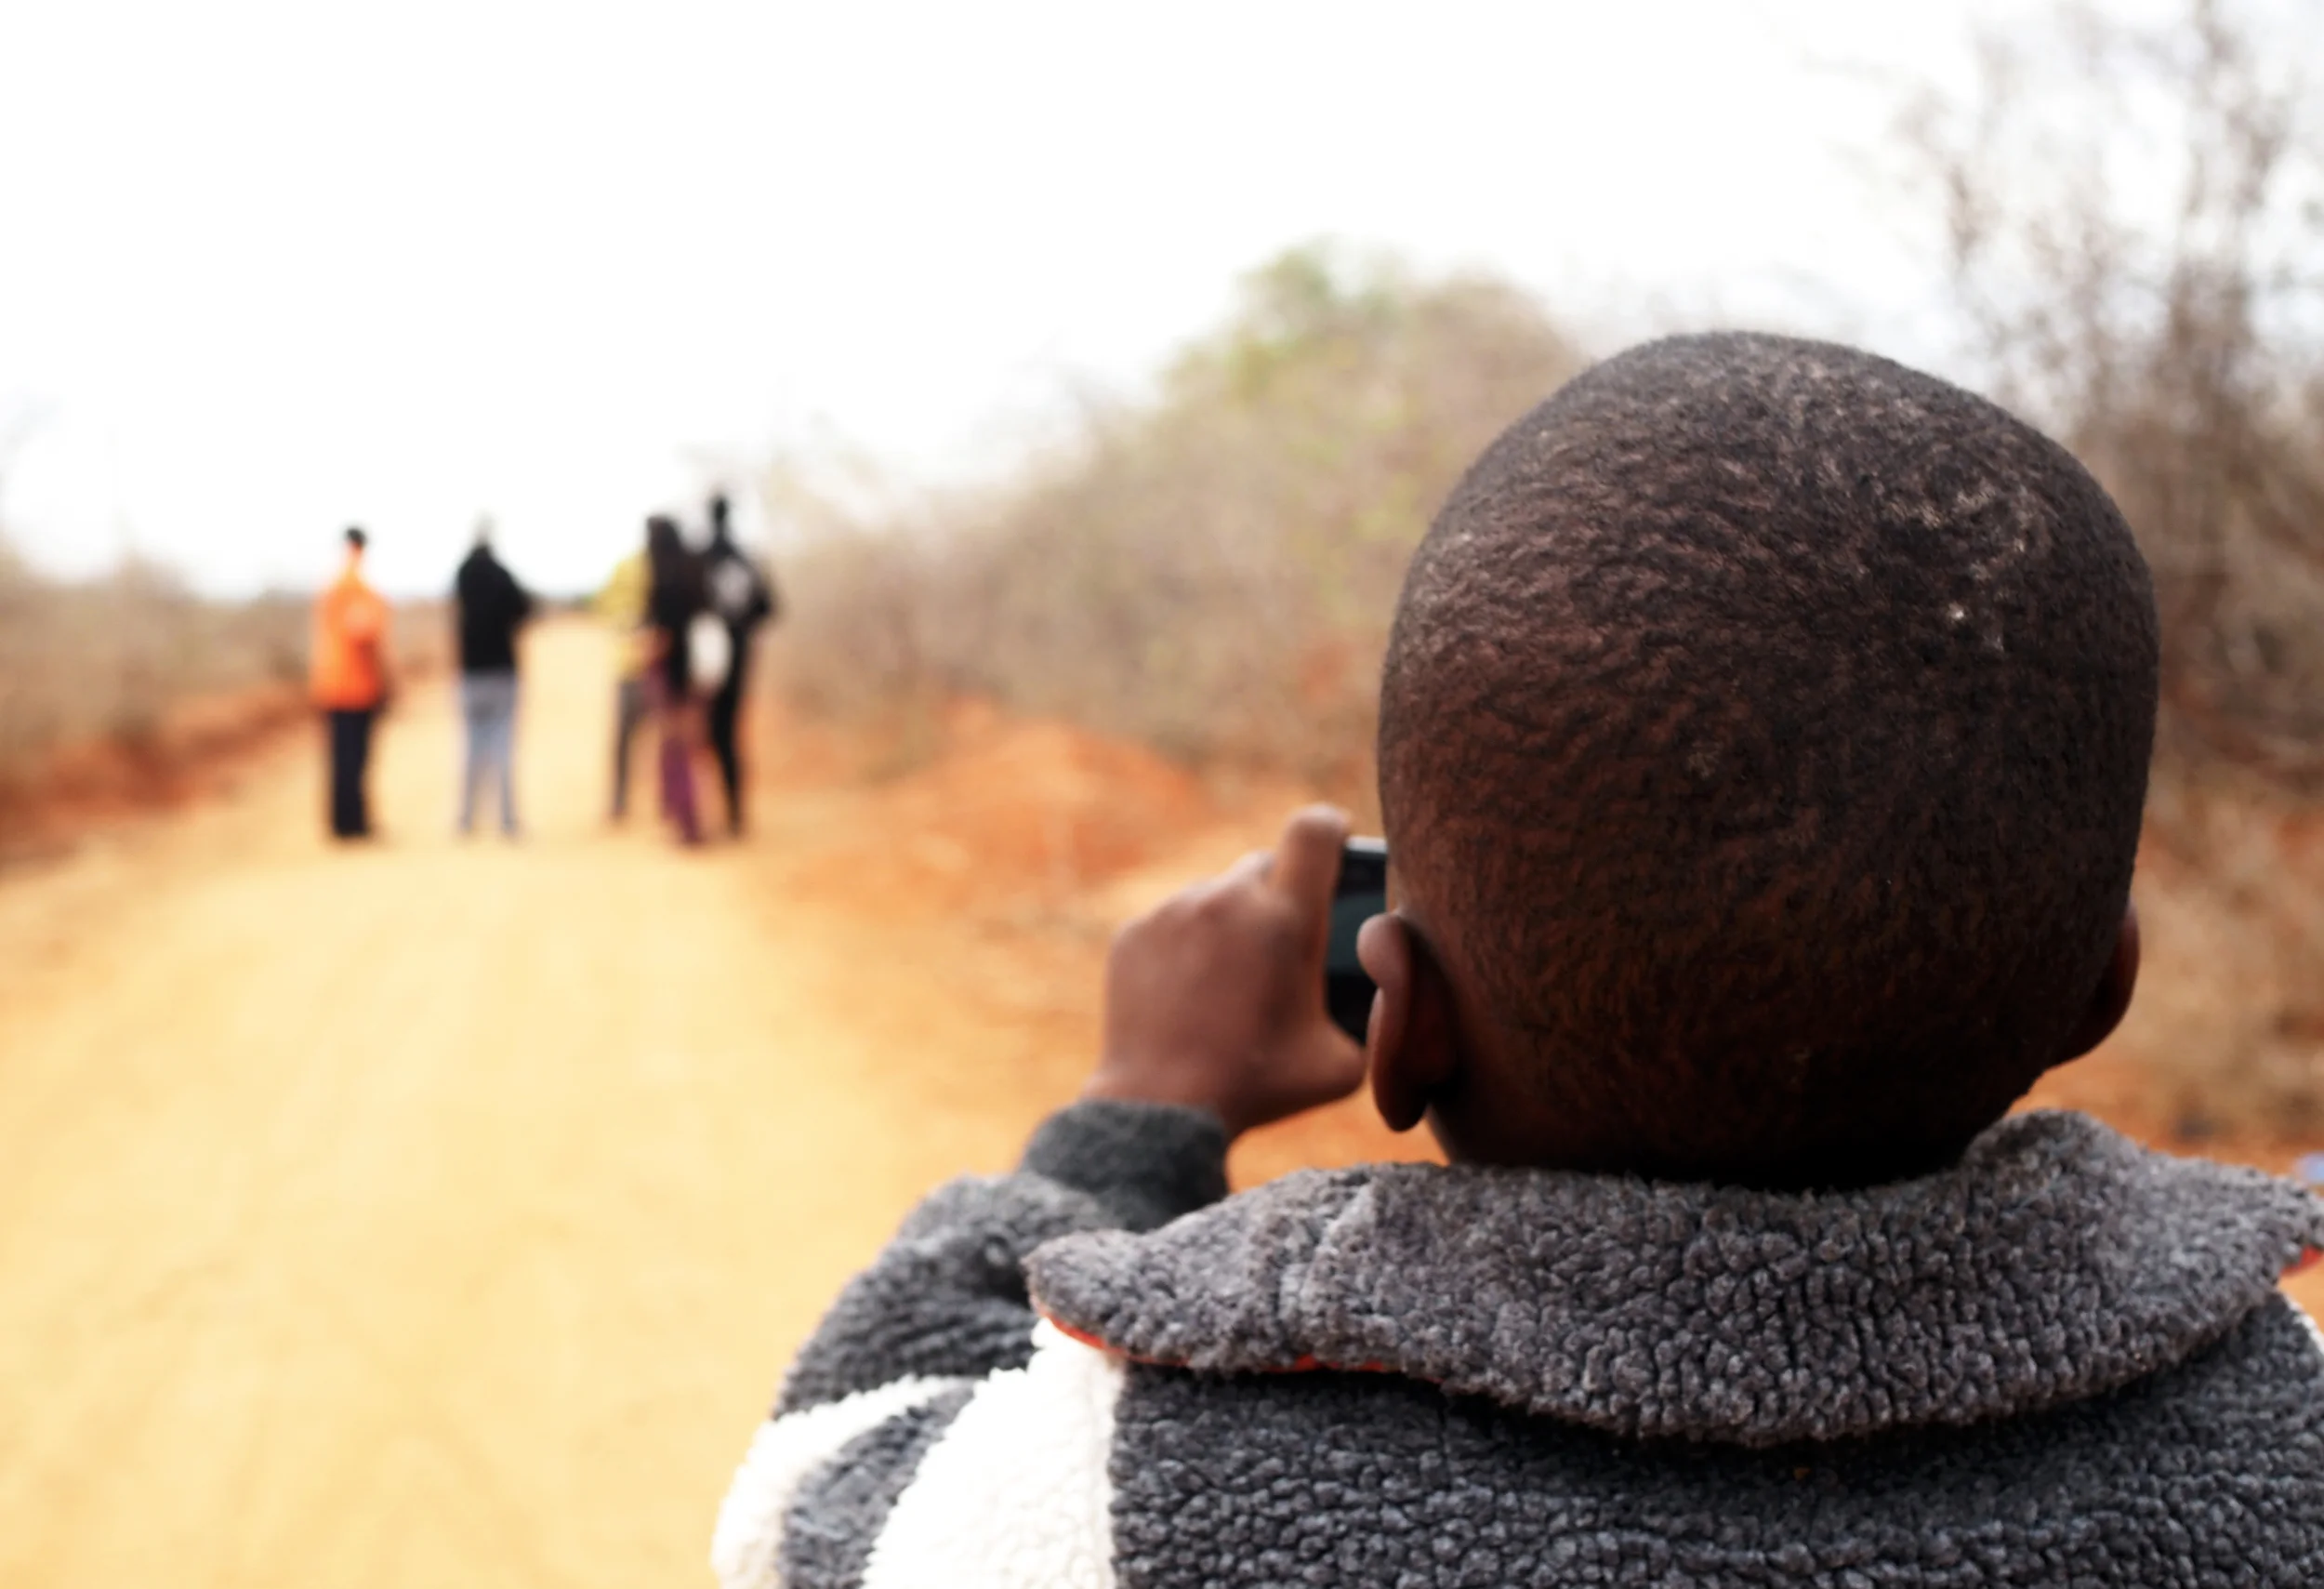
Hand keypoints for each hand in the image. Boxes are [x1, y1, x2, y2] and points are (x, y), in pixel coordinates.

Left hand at [1083, 805, 1366, 1138]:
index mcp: (1288, 919)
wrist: (1163, 1107)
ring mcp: (1174, 912)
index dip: (1330, 830)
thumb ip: (1368, 1021)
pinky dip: (1185, 948)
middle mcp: (1228, 900)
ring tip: (1231, 983)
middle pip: (1265, 865)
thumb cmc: (1261, 1088)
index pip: (1315, 830)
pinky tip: (1189, 995)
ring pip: (1215, 896)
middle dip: (1279, 894)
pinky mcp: (1134, 934)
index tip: (1335, 841)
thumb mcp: (1343, 1063)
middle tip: (1282, 943)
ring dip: (1230, 924)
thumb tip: (1376, 994)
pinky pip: (1171, 923)